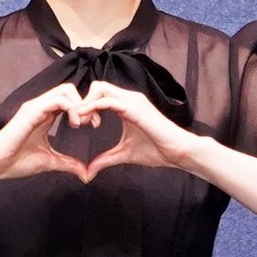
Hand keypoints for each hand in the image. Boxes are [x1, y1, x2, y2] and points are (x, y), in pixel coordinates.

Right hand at [0, 82, 97, 182]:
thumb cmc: (15, 162)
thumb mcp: (49, 162)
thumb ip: (67, 164)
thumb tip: (84, 173)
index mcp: (44, 115)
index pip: (69, 99)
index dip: (85, 108)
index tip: (93, 125)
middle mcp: (40, 107)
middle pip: (69, 89)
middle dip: (86, 103)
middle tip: (92, 123)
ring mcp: (35, 107)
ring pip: (65, 90)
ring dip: (80, 105)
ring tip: (83, 124)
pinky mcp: (31, 111)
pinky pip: (57, 100)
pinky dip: (72, 108)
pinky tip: (75, 124)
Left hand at [77, 80, 195, 180]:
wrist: (179, 152)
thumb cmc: (157, 150)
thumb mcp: (124, 154)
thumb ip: (106, 159)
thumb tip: (89, 171)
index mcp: (127, 105)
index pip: (101, 94)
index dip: (87, 105)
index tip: (80, 123)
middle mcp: (130, 98)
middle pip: (98, 86)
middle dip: (83, 100)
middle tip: (78, 121)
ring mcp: (133, 101)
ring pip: (101, 88)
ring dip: (86, 102)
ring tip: (80, 121)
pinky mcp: (136, 108)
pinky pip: (109, 101)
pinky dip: (94, 107)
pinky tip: (87, 119)